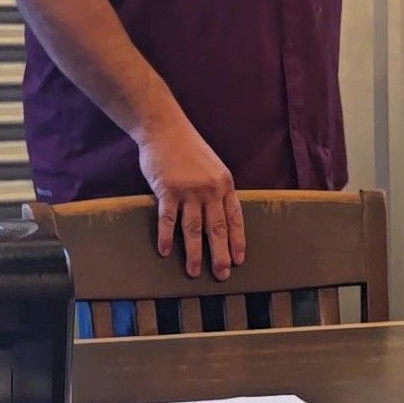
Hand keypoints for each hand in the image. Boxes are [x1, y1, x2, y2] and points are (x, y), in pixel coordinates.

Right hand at [136, 117, 245, 280]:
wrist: (165, 127)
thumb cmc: (188, 147)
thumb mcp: (212, 165)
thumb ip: (217, 189)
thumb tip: (221, 216)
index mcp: (224, 182)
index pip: (234, 217)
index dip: (237, 240)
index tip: (239, 260)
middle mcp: (210, 188)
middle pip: (217, 227)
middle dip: (220, 254)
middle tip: (222, 275)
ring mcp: (189, 189)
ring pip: (194, 228)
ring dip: (194, 253)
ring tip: (193, 272)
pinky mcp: (168, 189)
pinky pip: (168, 219)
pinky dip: (166, 237)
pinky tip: (165, 251)